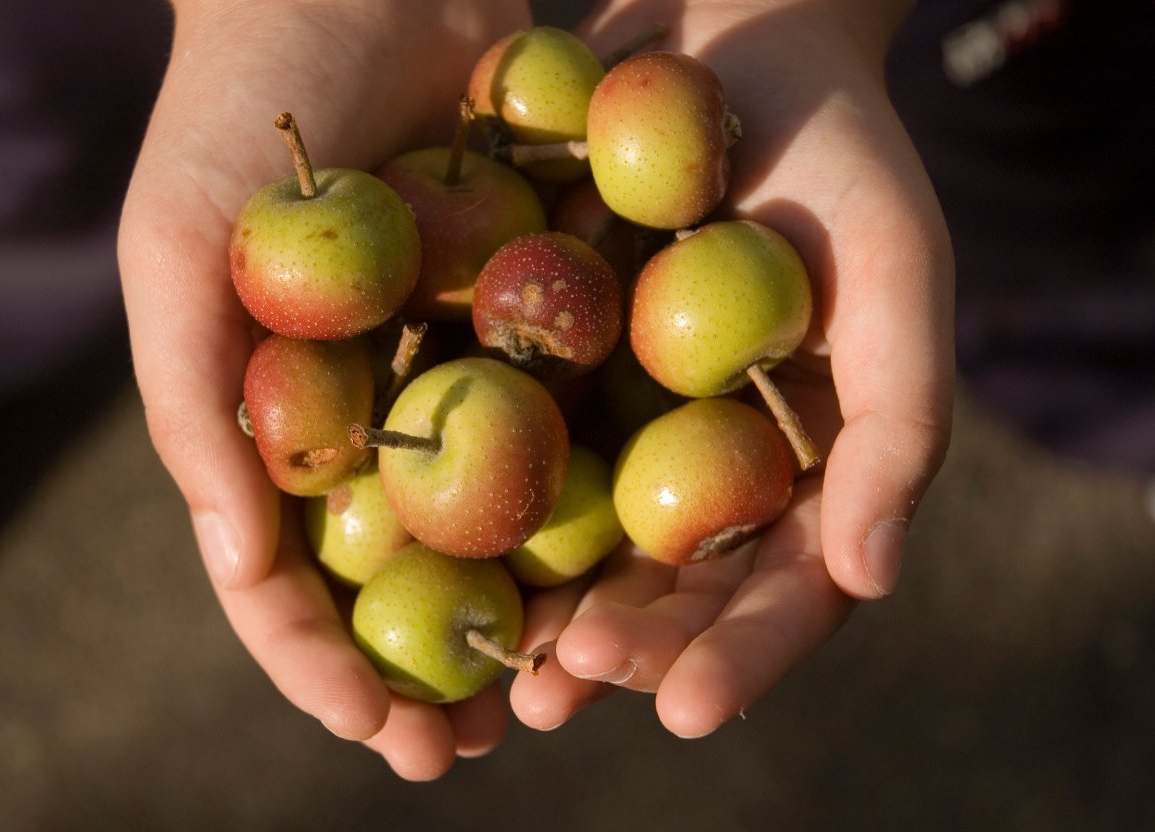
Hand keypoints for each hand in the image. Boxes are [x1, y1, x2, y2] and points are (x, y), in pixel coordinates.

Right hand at [118, 0, 531, 779]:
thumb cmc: (240, 111)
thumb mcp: (180, 251)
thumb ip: (194, 403)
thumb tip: (243, 562)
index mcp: (269, 421)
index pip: (282, 574)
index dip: (319, 664)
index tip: (379, 733)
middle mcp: (363, 414)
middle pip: (395, 574)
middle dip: (429, 670)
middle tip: (475, 754)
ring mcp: (450, 372)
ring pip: (489, 524)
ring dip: (518, 612)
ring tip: (559, 695)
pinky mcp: (530, 322)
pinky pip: (562, 424)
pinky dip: (586, 496)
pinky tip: (627, 566)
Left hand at [512, 0, 953, 737]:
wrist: (726, 33)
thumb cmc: (835, 150)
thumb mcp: (895, 272)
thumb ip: (899, 423)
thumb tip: (872, 578)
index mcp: (798, 461)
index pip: (775, 587)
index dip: (733, 653)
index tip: (683, 709)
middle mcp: (702, 459)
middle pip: (664, 585)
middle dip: (621, 651)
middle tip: (562, 694)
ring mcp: (618, 417)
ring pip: (575, 541)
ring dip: (535, 612)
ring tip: (499, 672)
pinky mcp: (538, 364)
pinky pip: (498, 444)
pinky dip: (467, 502)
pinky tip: (422, 552)